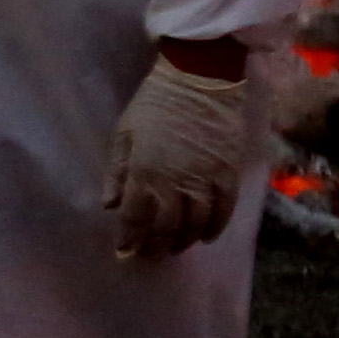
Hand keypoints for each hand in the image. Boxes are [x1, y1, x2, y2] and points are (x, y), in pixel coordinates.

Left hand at [105, 55, 253, 258]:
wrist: (199, 82)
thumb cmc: (154, 104)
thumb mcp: (124, 133)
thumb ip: (116, 171)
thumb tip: (110, 204)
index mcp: (145, 172)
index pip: (135, 217)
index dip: (129, 238)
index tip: (124, 251)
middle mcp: (176, 183)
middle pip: (166, 227)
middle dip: (154, 245)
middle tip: (148, 256)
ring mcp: (205, 180)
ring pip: (195, 224)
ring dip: (183, 241)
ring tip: (173, 249)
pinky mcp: (228, 174)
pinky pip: (224, 210)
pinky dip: (215, 227)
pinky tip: (206, 238)